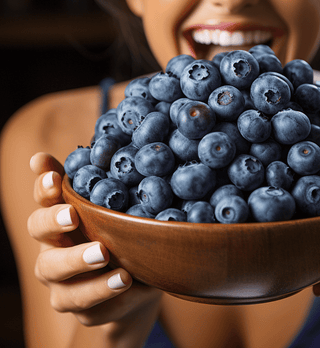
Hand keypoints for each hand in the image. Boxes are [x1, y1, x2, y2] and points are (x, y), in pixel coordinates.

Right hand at [28, 152, 160, 326]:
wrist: (135, 285)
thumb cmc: (118, 234)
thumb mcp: (113, 210)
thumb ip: (92, 182)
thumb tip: (62, 153)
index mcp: (60, 221)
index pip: (43, 200)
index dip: (44, 189)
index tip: (54, 177)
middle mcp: (53, 251)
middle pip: (38, 236)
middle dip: (53, 225)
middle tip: (74, 216)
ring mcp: (63, 285)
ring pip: (61, 282)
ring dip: (84, 270)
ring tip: (113, 262)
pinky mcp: (83, 311)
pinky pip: (92, 308)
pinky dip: (110, 295)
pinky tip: (130, 282)